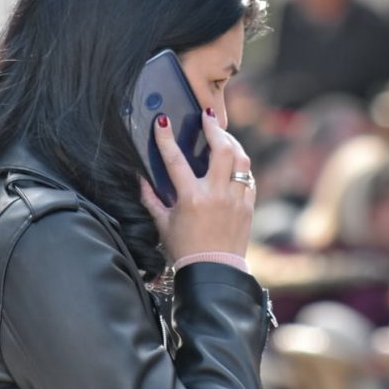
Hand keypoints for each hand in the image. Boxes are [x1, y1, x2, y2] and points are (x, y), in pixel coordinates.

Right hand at [140, 108, 254, 261]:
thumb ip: (151, 198)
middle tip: (208, 116)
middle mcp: (216, 194)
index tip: (161, 121)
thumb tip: (140, 178)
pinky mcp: (248, 206)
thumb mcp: (163, 224)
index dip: (165, 137)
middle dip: (215, 127)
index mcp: (191, 198)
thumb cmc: (185, 249)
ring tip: (222, 136)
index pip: (175, 160)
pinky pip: (248, 177)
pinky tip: (232, 163)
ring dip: (232, 142)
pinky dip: (240, 166)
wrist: (214, 273)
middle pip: (222, 148)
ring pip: (241, 159)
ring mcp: (235, 199)